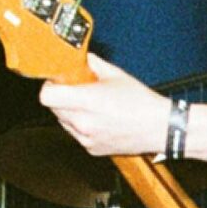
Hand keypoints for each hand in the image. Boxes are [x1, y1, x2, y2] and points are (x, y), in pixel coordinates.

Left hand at [36, 52, 168, 158]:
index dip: (50, 87)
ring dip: (70, 112)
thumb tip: (82, 58)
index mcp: (87, 101)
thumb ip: (94, 64)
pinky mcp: (92, 148)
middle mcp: (83, 122)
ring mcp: (86, 138)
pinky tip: (99, 119)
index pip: (47, 97)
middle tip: (77, 89)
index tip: (58, 82)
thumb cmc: (142, 104)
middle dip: (62, 97)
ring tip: (91, 105)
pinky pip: (76, 134)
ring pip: (64, 122)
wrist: (159, 128)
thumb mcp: (116, 75)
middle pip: (54, 108)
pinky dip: (82, 125)